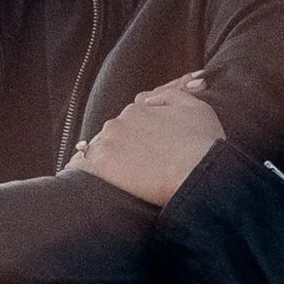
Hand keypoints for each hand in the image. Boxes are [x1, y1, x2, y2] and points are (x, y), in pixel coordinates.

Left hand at [76, 74, 229, 208]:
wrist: (199, 173)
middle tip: (133, 170)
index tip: (141, 154)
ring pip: (94, 152)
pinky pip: (79, 167)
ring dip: (101, 163)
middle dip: (119, 151)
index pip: (127, 124)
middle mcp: (119, 121)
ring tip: (111, 181)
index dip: (134, 140)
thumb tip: (148, 100)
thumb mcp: (196, 108)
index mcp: (138, 109)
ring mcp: (108, 142)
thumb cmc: (204, 144)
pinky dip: (79, 174)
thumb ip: (171, 96)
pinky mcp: (101, 165)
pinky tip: (81, 187)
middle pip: (111, 137)